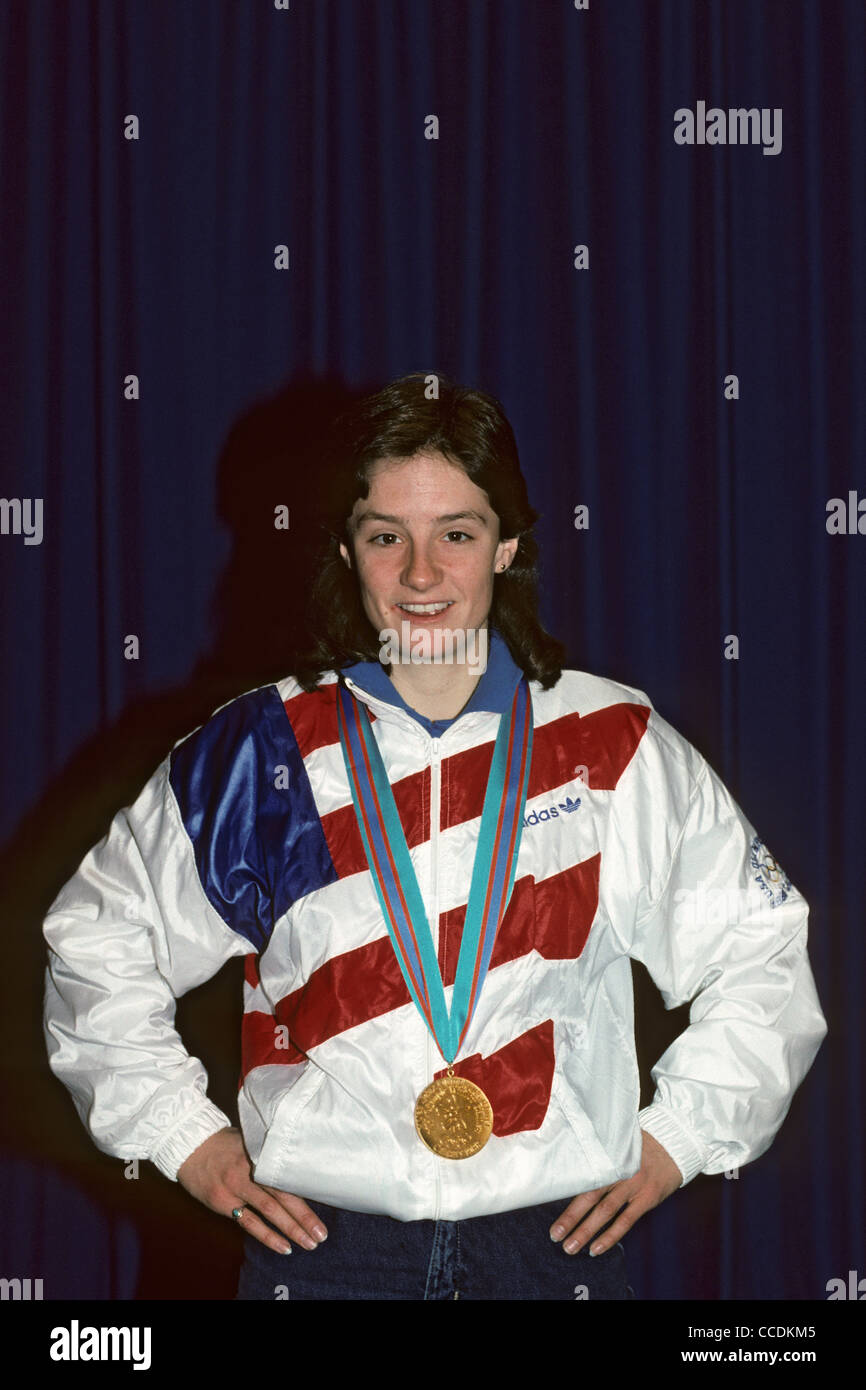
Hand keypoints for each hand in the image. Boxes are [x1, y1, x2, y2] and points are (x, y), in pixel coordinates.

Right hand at [176, 1126, 327, 1254]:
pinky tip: (283, 1247)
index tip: (327, 1202)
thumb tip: (300, 1167)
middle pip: (283, 1195)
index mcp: (261, 1152)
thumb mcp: (251, 1140)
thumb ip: (270, 1155)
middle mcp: (251, 1169)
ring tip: (309, 1243)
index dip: (308, 1190)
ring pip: (269, 1210)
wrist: (191, 1145)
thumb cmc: (226, 1143)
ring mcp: (236, 1186)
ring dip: (291, 1229)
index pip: (289, 1174)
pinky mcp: (224, 1201)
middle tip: (321, 1234)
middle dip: (304, 1217)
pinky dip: (268, 1236)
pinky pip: (250, 1223)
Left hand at [549, 1129, 681, 1255]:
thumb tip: (570, 1172)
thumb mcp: (617, 1145)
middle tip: (555, 1236)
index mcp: (607, 1156)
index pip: (581, 1177)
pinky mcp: (647, 1198)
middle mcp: (618, 1170)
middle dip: (571, 1218)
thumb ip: (598, 1158)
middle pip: (590, 1196)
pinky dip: (610, 1236)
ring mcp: (633, 1185)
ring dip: (586, 1231)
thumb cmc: (639, 1147)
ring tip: (570, 1247)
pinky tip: (596, 1248)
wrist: (672, 1146)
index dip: (564, 1193)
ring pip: (605, 1211)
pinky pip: (626, 1221)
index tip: (549, 1203)